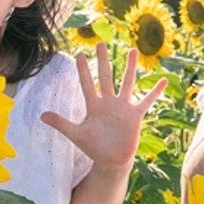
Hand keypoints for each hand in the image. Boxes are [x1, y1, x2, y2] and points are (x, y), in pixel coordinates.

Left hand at [42, 43, 167, 169]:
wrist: (111, 161)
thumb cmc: (93, 148)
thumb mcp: (76, 134)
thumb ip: (61, 123)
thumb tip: (41, 115)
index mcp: (94, 106)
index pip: (87, 83)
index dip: (84, 70)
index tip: (80, 54)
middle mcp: (108, 102)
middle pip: (106, 76)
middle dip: (103, 60)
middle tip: (100, 43)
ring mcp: (123, 107)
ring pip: (127, 82)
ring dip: (129, 67)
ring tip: (132, 50)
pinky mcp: (135, 115)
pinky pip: (147, 101)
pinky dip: (155, 92)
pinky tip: (162, 80)